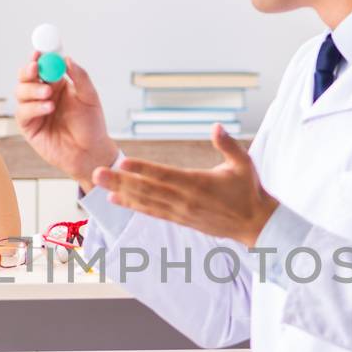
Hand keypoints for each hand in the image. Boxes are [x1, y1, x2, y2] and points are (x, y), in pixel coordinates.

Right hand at [14, 52, 117, 182]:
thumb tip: (67, 59)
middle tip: (36, 68)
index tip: (39, 51)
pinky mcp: (29, 126)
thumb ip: (80, 77)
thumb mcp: (90, 97)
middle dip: (28, 70)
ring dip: (33, 89)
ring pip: (21, 92)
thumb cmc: (92, 126)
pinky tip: (47, 108)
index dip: (39, 57)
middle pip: (26, 76)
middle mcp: (43, 95)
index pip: (43, 65)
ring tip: (49, 95)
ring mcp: (34, 110)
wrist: (90, 152)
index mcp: (57, 84)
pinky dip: (34, 107)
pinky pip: (23, 112)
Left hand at [92, 123, 277, 245]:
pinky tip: (117, 200)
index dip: (143, 170)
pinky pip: (153, 212)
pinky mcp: (181, 220)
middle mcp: (185, 200)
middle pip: (148, 189)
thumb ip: (228, 145)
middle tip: (96, 174)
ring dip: (121, 193)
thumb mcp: (244, 163)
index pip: (164, 175)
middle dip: (120, 182)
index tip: (122, 163)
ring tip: (98, 187)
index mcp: (198, 183)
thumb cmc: (249, 190)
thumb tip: (216, 127)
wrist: (255, 224)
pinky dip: (134, 206)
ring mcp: (181, 212)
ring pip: (146, 202)